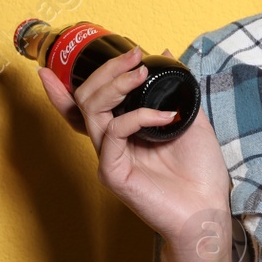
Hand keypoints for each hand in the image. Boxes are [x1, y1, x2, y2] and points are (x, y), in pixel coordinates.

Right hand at [37, 46, 230, 253]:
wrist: (209, 210)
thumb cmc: (200, 171)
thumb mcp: (190, 116)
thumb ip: (174, 87)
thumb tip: (165, 51)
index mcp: (124, 132)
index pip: (84, 107)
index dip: (62, 89)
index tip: (52, 67)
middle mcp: (111, 144)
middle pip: (86, 99)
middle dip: (106, 71)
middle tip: (133, 55)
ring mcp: (110, 158)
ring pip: (92, 111)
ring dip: (116, 84)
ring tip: (141, 73)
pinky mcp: (114, 173)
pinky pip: (113, 133)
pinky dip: (137, 116)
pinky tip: (163, 117)